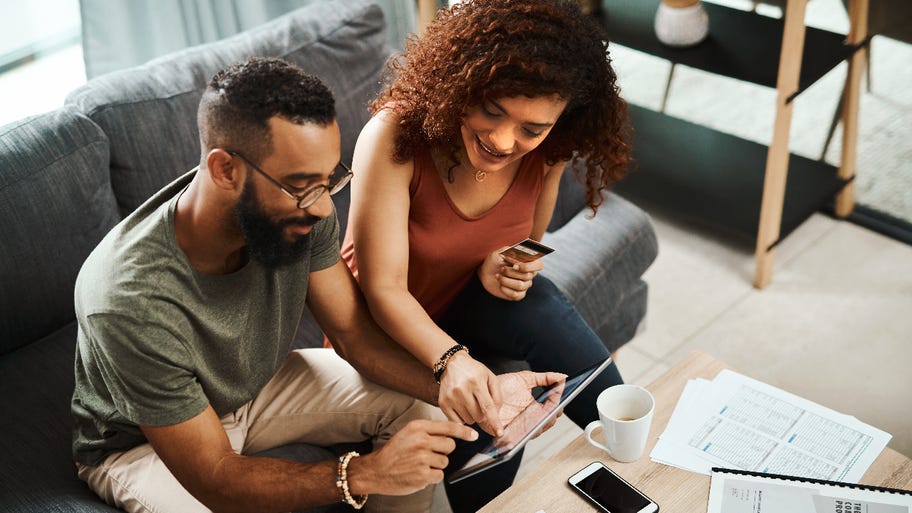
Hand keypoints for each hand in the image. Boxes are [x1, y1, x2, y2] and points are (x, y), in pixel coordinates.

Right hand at [348, 420, 476, 495]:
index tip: (473, 435)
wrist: (376, 470)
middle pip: (450, 446)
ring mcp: (422, 458)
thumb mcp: (409, 433)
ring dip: (436, 465)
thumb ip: (429, 431)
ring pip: (445, 462)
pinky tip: (419, 473)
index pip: (448, 427)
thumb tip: (453, 435)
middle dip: (443, 452)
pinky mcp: (422, 474)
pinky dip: (432, 477)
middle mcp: (421, 440)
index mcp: (418, 427)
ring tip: (420, 464)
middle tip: (429, 454)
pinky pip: (439, 475)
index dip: (464, 432)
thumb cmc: (394, 452)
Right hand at [437, 352, 503, 436]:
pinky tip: (461, 406)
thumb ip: (497, 395)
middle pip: (478, 416)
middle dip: (482, 414)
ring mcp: (450, 397)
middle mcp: (462, 390)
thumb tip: (496, 415)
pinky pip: (456, 422)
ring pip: (468, 421)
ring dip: (472, 416)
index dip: (494, 421)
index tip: (499, 433)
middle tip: (478, 402)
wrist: (451, 363)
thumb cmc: (473, 370)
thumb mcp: (490, 377)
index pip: (487, 406)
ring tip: (469, 402)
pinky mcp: (443, 403)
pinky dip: (462, 418)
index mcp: (476, 382)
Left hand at [477, 248, 543, 300]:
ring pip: (520, 286)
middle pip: (527, 276)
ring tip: (498, 276)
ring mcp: (525, 285)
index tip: (514, 265)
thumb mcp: (501, 252)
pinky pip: (516, 295)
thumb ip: (512, 252)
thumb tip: (521, 257)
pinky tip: (500, 286)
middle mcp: (530, 274)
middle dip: (511, 272)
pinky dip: (506, 290)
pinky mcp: (518, 294)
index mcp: (529, 261)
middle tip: (501, 269)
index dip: (527, 266)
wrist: (485, 272)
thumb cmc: (495, 260)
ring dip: (505, 280)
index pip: (539, 265)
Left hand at [493, 371, 566, 447]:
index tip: (559, 395)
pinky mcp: (506, 433)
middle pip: (547, 423)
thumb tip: (562, 377)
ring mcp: (519, 427)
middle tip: (553, 407)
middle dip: (552, 416)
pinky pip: (517, 439)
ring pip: (535, 432)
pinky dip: (524, 434)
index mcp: (536, 408)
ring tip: (544, 415)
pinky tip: (528, 425)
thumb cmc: (503, 386)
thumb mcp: (525, 379)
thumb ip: (544, 378)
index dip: (558, 404)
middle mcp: (529, 420)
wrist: (482, 389)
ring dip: (540, 425)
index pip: (553, 410)